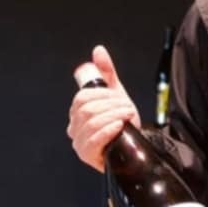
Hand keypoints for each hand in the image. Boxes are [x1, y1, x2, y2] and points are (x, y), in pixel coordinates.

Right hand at [67, 45, 140, 172]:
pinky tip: (118, 126)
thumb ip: (106, 72)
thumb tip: (98, 50)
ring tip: (127, 115)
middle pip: (87, 110)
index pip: (82, 97)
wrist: (133, 144)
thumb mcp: (115, 94)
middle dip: (111, 106)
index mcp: (77, 111)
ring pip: (92, 123)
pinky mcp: (87, 155)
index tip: (119, 97)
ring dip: (113, 116)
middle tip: (127, 107)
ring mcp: (79, 143)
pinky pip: (93, 141)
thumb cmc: (121, 120)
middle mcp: (74, 127)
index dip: (103, 95)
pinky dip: (108, 130)